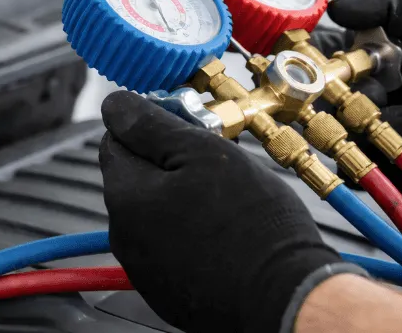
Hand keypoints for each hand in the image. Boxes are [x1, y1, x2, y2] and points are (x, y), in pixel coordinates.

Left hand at [100, 91, 353, 332]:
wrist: (286, 297)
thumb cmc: (252, 226)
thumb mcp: (203, 153)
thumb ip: (151, 125)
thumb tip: (115, 104)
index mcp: (124, 195)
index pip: (116, 138)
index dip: (152, 124)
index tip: (187, 124)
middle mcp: (123, 234)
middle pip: (135, 175)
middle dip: (168, 162)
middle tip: (215, 163)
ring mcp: (143, 265)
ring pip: (154, 211)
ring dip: (180, 197)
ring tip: (227, 201)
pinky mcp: (166, 289)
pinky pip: (169, 245)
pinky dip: (189, 233)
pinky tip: (223, 233)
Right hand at [312, 0, 401, 198]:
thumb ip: (385, 4)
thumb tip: (335, 6)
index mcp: (374, 59)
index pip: (323, 51)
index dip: (311, 53)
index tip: (313, 53)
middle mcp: (367, 90)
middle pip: (318, 89)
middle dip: (341, 87)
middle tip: (377, 85)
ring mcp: (369, 125)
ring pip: (331, 122)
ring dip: (365, 115)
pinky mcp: (374, 160)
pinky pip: (349, 156)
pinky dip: (375, 146)